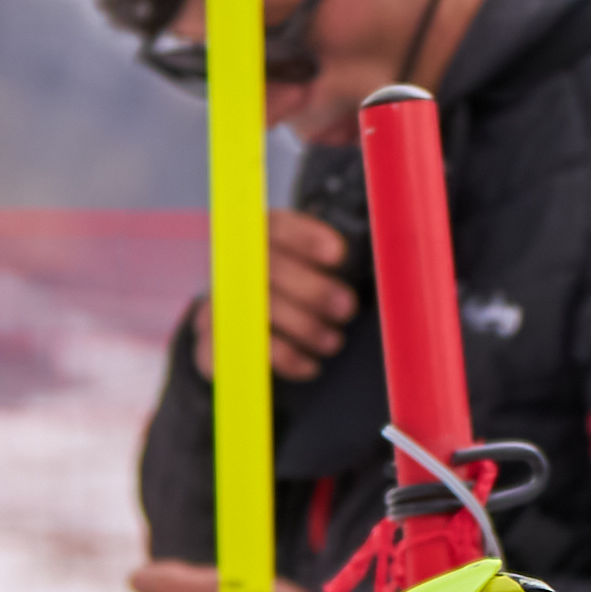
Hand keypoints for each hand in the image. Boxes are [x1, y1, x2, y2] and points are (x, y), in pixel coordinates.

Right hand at [188, 212, 357, 382]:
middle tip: (347, 308)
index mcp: (256, 240)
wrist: (241, 337)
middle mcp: (230, 267)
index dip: (305, 237)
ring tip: (333, 341)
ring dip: (302, 326)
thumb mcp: (310, 273)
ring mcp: (216, 304)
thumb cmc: (294, 298)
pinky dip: (283, 359)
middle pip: (265, 267)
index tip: (337, 255)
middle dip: (312, 288)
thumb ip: (330, 266)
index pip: (274, 226)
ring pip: (256, 308)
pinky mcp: (209, 344)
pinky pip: (243, 350)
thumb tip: (381, 265)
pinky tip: (310, 365)